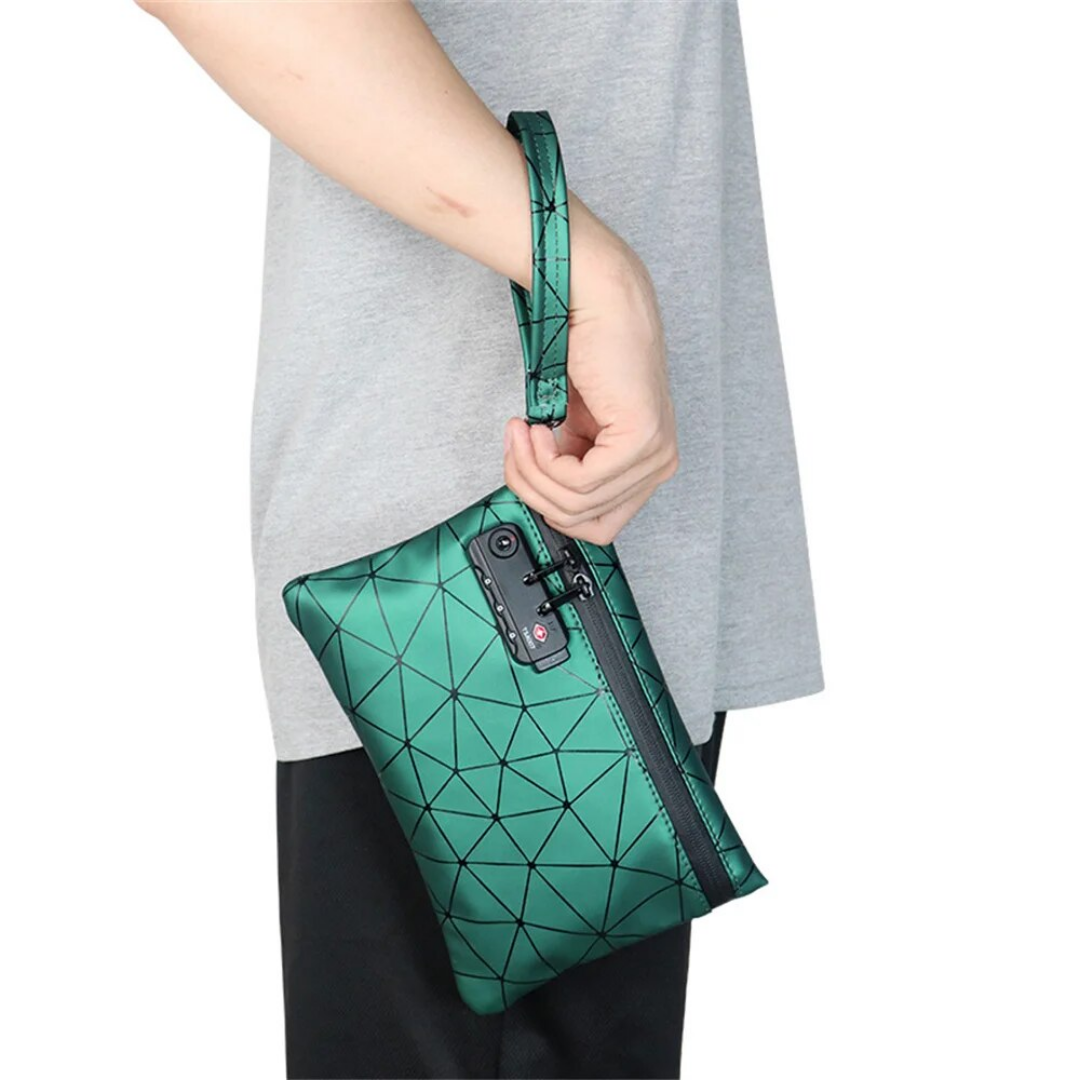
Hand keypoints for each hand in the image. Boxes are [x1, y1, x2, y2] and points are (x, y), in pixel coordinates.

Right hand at [503, 215, 678, 545]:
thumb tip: (540, 500)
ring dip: (531, 470)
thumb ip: (569, 467)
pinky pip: (579, 482)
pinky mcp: (640, 440)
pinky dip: (544, 459)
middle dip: (533, 489)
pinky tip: (535, 427)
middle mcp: (657, 466)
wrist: (597, 302)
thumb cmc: (585, 353)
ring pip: (575, 503)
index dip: (548, 506)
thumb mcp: (574, 428)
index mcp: (645, 468)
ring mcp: (654, 456)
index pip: (595, 525)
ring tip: (521, 431)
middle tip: (514, 447)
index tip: (523, 469)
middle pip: (581, 520)